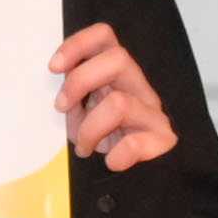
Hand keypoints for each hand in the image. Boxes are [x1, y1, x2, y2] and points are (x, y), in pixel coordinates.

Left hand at [53, 22, 177, 171]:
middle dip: (80, 81)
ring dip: (91, 129)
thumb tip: (58, 97)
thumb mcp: (81, 116)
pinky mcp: (163, 139)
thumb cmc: (104, 144)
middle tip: (63, 107)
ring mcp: (153, 112)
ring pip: (120, 103)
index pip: (105, 37)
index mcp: (117, 76)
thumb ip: (72, 99)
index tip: (55, 67)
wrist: (140, 180)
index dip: (78, 44)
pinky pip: (134, 143)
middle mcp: (138, 87)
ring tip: (84, 147)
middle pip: (119, 58)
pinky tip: (112, 162)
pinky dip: (117, 155)